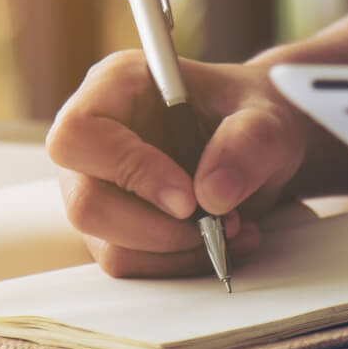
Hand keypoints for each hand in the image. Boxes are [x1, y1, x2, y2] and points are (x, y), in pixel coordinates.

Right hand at [46, 50, 310, 277]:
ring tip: (232, 229)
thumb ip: (248, 142)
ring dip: (175, 251)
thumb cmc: (251, 113)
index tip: (188, 199)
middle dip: (155, 229)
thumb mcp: (267, 115)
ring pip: (108, 244)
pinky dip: (179, 262)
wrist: (261, 142)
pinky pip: (131, 262)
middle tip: (216, 224)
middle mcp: (94, 138)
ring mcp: (98, 186)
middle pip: (84, 202)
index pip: (80, 134)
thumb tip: (212, 194)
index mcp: (114, 86)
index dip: (127, 170)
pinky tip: (221, 240)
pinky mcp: (115, 225)